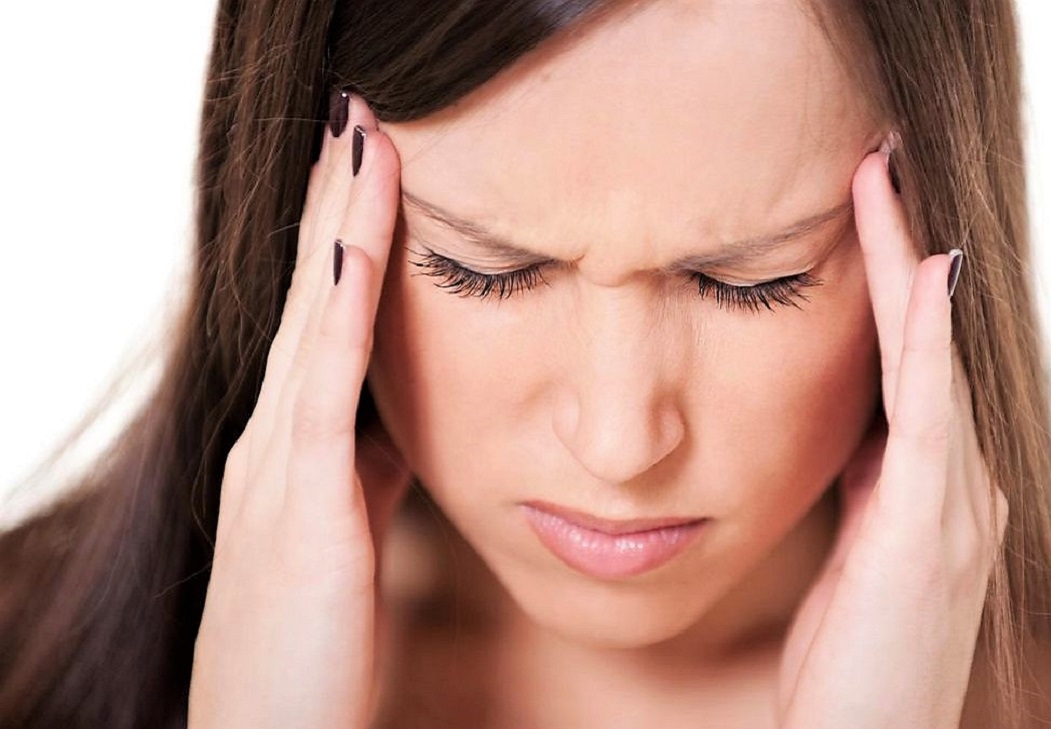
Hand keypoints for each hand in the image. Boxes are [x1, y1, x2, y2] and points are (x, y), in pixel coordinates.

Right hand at [188, 93, 411, 728]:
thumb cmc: (310, 647)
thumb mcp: (344, 539)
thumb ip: (366, 475)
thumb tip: (404, 426)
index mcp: (292, 447)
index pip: (328, 319)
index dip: (349, 241)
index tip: (375, 169)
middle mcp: (272, 439)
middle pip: (316, 298)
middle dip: (338, 207)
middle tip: (360, 118)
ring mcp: (275, 466)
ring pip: (317, 322)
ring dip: (340, 228)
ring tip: (360, 142)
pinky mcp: (297, 507)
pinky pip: (324, 390)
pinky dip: (340, 313)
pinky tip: (361, 251)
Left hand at [776, 135, 1009, 728]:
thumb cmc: (855, 663)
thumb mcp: (856, 558)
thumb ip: (866, 491)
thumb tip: (856, 435)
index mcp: (928, 488)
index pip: (906, 362)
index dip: (886, 284)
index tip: (860, 213)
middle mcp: (957, 482)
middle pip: (926, 341)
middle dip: (899, 250)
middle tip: (875, 162)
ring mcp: (955, 502)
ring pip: (931, 356)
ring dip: (907, 266)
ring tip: (882, 183)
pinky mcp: (932, 526)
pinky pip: (931, 411)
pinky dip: (932, 338)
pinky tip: (927, 273)